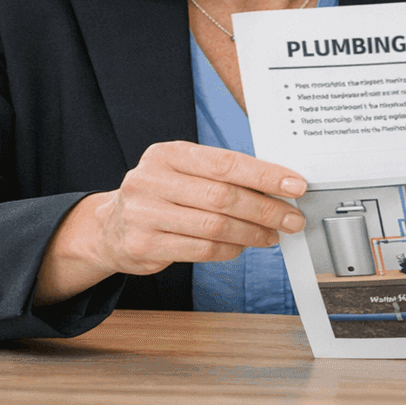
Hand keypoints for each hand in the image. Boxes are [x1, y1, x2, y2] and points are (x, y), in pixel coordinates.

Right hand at [34, 141, 306, 303]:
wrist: (110, 228)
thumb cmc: (161, 195)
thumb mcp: (184, 172)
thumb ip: (222, 175)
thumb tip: (278, 186)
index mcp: (167, 154)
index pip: (225, 163)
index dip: (265, 176)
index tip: (295, 186)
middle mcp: (151, 181)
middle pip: (223, 197)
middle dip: (266, 209)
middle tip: (291, 218)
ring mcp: (143, 215)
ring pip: (215, 226)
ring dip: (252, 233)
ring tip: (272, 235)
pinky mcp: (143, 246)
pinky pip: (201, 249)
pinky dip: (230, 249)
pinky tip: (243, 245)